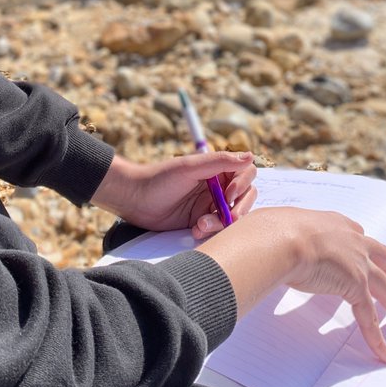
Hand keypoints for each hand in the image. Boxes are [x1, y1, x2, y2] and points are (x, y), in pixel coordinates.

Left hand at [91, 152, 256, 236]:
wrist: (134, 200)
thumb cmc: (159, 178)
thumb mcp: (189, 168)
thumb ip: (220, 162)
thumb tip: (251, 155)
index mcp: (216, 169)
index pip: (245, 174)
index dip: (243, 185)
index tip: (228, 195)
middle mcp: (217, 186)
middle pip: (245, 197)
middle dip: (239, 208)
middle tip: (229, 217)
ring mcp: (209, 205)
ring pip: (232, 216)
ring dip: (221, 223)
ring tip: (201, 225)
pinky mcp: (201, 221)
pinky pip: (217, 229)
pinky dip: (210, 231)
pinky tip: (195, 230)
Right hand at [198, 206, 385, 364]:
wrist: (281, 238)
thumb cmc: (271, 230)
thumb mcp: (278, 228)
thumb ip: (276, 237)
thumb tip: (251, 243)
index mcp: (332, 222)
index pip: (354, 234)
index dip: (359, 248)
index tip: (360, 255)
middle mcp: (351, 238)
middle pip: (380, 254)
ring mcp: (358, 262)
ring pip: (385, 285)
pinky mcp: (357, 287)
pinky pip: (371, 318)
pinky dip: (378, 338)